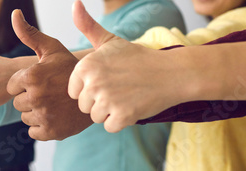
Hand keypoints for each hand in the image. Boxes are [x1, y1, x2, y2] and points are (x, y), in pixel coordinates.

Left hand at [6, 10, 92, 140]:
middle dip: (30, 98)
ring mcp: (45, 116)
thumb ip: (29, 33)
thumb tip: (14, 14)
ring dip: (36, 112)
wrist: (99, 93)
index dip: (25, 83)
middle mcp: (37, 97)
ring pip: (25, 118)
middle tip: (49, 92)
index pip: (12, 87)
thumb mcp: (52, 48)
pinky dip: (42, 127)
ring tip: (54, 103)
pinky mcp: (51, 132)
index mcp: (32, 76)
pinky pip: (33, 132)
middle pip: (18, 103)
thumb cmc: (71, 69)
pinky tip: (56, 116)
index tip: (41, 80)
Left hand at [68, 0, 190, 132]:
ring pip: (95, 117)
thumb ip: (88, 26)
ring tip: (125, 96)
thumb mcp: (110, 40)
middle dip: (99, 102)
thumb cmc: (138, 58)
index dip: (90, 89)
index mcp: (85, 66)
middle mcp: (92, 82)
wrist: (171, 72)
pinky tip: (132, 106)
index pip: (74, 91)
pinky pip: (110, 127)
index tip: (107, 80)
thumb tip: (75, 4)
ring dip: (110, 112)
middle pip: (84, 106)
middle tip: (119, 89)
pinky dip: (121, 121)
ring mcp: (107, 99)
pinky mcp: (122, 115)